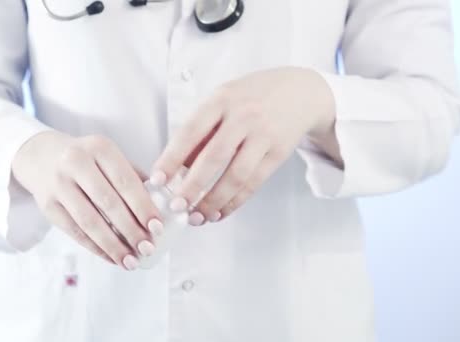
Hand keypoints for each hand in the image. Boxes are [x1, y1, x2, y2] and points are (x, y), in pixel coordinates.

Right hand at [12, 131, 163, 269]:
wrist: (41, 156)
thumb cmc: (88, 160)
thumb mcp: (109, 157)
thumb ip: (134, 178)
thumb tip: (163, 208)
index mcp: (99, 148)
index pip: (125, 182)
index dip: (143, 207)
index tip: (158, 228)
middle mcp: (76, 163)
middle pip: (108, 203)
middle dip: (131, 230)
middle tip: (148, 249)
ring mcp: (58, 184)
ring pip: (89, 222)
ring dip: (113, 246)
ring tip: (131, 261)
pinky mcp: (47, 205)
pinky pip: (75, 232)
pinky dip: (96, 248)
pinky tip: (112, 257)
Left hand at [151, 67, 338, 224]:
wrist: (301, 92)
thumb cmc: (253, 96)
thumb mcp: (223, 99)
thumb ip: (202, 129)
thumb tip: (177, 167)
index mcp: (221, 100)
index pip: (191, 131)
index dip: (172, 158)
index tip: (158, 179)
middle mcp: (243, 116)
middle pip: (214, 157)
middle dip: (192, 186)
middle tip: (176, 206)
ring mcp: (263, 135)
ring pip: (235, 176)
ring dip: (213, 201)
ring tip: (196, 217)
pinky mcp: (278, 153)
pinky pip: (254, 183)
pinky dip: (235, 202)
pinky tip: (220, 212)